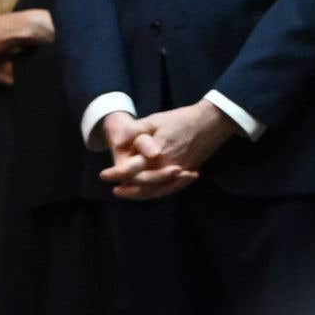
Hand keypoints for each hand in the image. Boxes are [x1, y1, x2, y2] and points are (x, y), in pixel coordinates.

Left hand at [100, 102, 229, 199]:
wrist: (210, 121)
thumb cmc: (179, 119)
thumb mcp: (153, 120)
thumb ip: (134, 131)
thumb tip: (117, 142)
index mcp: (156, 155)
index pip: (131, 171)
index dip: (115, 174)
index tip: (103, 175)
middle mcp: (169, 167)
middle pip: (144, 185)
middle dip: (129, 190)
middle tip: (116, 190)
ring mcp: (181, 171)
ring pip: (159, 190)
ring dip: (143, 194)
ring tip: (130, 194)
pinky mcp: (189, 171)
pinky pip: (172, 187)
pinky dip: (160, 191)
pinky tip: (152, 191)